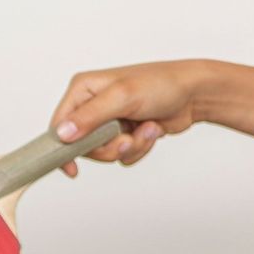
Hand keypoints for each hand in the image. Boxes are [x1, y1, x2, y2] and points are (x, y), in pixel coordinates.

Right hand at [51, 61, 206, 175]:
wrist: (194, 93)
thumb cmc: (161, 84)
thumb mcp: (122, 97)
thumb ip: (90, 117)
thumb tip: (62, 134)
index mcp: (83, 89)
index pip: (59, 124)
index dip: (62, 148)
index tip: (71, 169)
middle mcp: (92, 105)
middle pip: (82, 145)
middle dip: (109, 147)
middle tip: (126, 138)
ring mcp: (109, 120)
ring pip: (104, 153)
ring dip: (129, 147)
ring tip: (146, 129)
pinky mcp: (124, 132)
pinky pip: (121, 155)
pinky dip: (139, 148)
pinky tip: (151, 129)